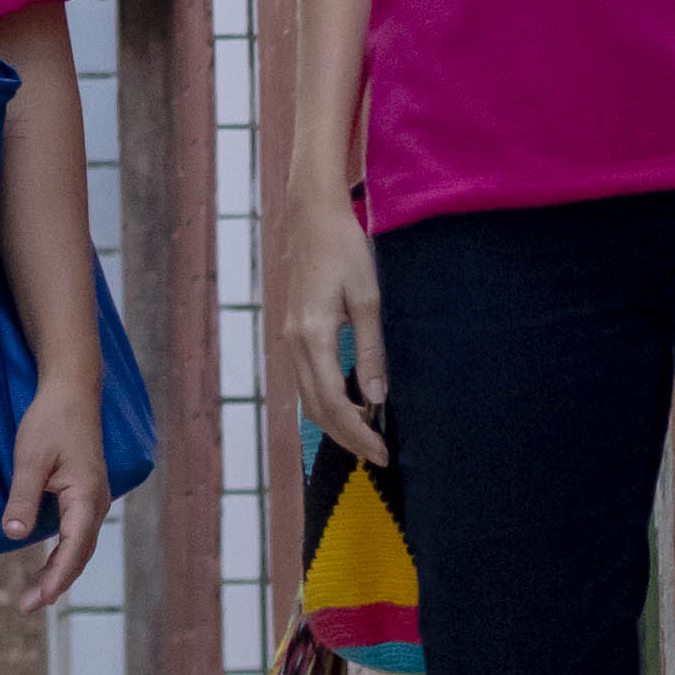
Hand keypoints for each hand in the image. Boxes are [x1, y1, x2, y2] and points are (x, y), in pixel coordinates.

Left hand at [6, 386, 108, 616]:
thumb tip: (13, 536)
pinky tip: (48, 563)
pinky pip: (77, 532)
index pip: (74, 548)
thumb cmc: (51, 420)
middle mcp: (96, 502)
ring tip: (35, 594)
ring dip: (60, 570)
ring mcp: (94, 499)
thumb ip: (23, 497)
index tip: (39, 600)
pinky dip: (63, 553)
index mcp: (87, 496)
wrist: (71, 390)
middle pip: (79, 553)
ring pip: (79, 545)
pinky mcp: (85, 494)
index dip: (56, 577)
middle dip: (56, 582)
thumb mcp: (30, 457)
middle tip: (27, 605)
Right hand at [280, 177, 389, 469]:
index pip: (334, 401)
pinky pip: (308, 381)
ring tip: (366, 441)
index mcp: (314, 335)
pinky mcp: (295, 332)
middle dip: (347, 438)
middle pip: (316, 408)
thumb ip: (371, 350)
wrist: (313, 217)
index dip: (358, 432)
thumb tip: (376, 398)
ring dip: (336, 424)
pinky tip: (350, 408)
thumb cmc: (345, 250)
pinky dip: (327, 403)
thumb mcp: (368, 299)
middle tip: (379, 457)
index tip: (382, 453)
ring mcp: (291, 338)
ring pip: (308, 398)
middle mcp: (295, 343)